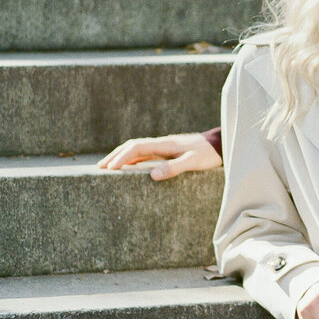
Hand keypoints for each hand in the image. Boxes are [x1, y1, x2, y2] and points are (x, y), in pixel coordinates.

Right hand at [98, 132, 221, 179]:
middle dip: (115, 155)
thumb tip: (152, 175)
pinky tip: (128, 167)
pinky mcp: (167, 151)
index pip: (137, 147)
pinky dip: (132, 159)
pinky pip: (145, 154)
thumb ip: (174, 167)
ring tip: (108, 167)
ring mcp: (163, 147)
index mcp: (164, 144)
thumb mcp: (192, 162)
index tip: (109, 167)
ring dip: (122, 156)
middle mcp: (161, 143)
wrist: (219, 145)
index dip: (122, 156)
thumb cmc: (207, 154)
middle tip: (100, 167)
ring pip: (137, 149)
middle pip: (132, 146)